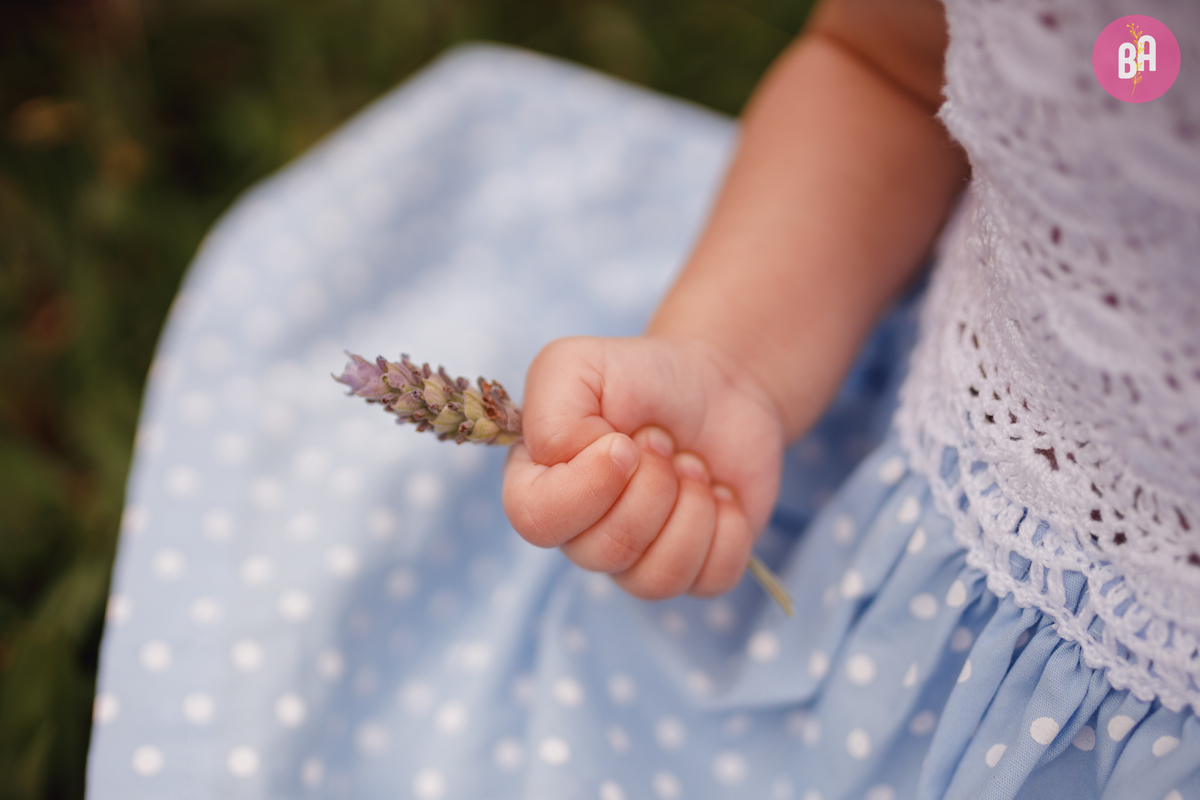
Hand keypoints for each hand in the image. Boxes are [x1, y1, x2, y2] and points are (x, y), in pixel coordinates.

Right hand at [502, 335, 785, 599]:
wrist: (716, 383)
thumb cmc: (641, 375)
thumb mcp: (574, 365)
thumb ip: (550, 416)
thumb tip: (575, 466)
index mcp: (539, 485)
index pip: (536, 521)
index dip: (588, 486)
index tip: (625, 442)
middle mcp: (580, 533)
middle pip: (605, 551)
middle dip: (652, 486)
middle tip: (664, 440)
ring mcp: (636, 558)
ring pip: (656, 578)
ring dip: (691, 507)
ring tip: (692, 464)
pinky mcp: (693, 568)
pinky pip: (708, 581)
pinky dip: (728, 529)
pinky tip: (720, 493)